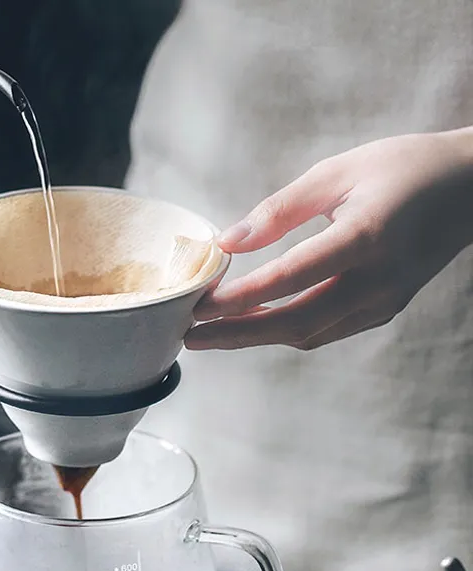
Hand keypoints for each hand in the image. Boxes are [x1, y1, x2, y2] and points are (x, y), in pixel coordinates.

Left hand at [186, 128, 472, 350]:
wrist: (472, 188)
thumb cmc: (402, 168)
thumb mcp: (338, 172)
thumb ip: (280, 209)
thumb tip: (227, 242)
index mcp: (366, 237)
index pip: (290, 278)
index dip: (240, 298)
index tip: (199, 306)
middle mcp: (378, 280)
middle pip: (295, 322)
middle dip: (236, 333)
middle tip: (190, 336)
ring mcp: (385, 301)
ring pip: (308, 333)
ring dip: (256, 337)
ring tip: (210, 335)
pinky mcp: (385, 310)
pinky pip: (325, 330)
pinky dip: (285, 330)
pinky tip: (253, 324)